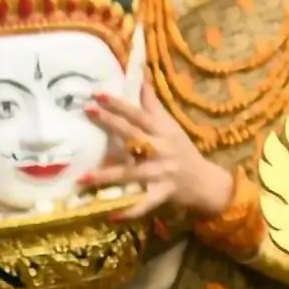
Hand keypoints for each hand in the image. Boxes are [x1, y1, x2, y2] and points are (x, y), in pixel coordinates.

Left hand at [82, 86, 234, 220]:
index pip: (139, 114)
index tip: (97, 94)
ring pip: (132, 173)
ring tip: (83, 179)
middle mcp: (162, 149)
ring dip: (108, 176)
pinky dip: (129, 210)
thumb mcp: (170, 126)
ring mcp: (162, 172)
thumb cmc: (182, 151)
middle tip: (89, 111)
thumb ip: (153, 104)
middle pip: (134, 134)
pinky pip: (144, 203)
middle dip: (111, 123)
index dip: (120, 104)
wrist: (205, 182)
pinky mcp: (163, 193)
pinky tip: (111, 213)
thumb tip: (141, 75)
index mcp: (163, 131)